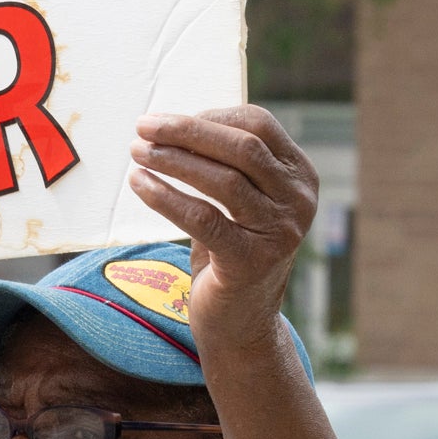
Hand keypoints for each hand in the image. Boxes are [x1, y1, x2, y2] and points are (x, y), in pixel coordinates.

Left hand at [127, 107, 316, 354]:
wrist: (240, 322)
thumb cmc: (230, 250)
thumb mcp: (238, 201)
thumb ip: (224, 162)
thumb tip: (173, 121)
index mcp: (300, 176)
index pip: (259, 125)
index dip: (211, 116)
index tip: (168, 120)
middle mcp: (299, 201)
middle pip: (243, 147)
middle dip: (187, 131)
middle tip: (143, 127)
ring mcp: (280, 232)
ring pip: (224, 180)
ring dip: (173, 160)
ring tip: (137, 152)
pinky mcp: (252, 261)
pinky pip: (202, 218)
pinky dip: (165, 197)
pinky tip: (140, 185)